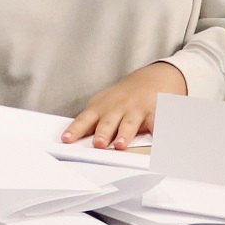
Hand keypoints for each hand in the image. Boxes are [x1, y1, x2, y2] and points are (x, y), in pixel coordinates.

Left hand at [60, 63, 187, 149]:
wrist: (151, 79)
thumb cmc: (121, 99)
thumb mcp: (102, 106)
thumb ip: (91, 123)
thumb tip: (72, 141)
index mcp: (100, 109)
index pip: (85, 120)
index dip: (76, 130)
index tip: (67, 139)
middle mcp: (117, 109)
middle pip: (107, 123)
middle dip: (102, 133)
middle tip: (98, 144)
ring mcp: (136, 110)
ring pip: (129, 124)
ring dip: (124, 134)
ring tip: (120, 145)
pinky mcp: (155, 113)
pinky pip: (156, 123)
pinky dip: (157, 132)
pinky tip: (156, 141)